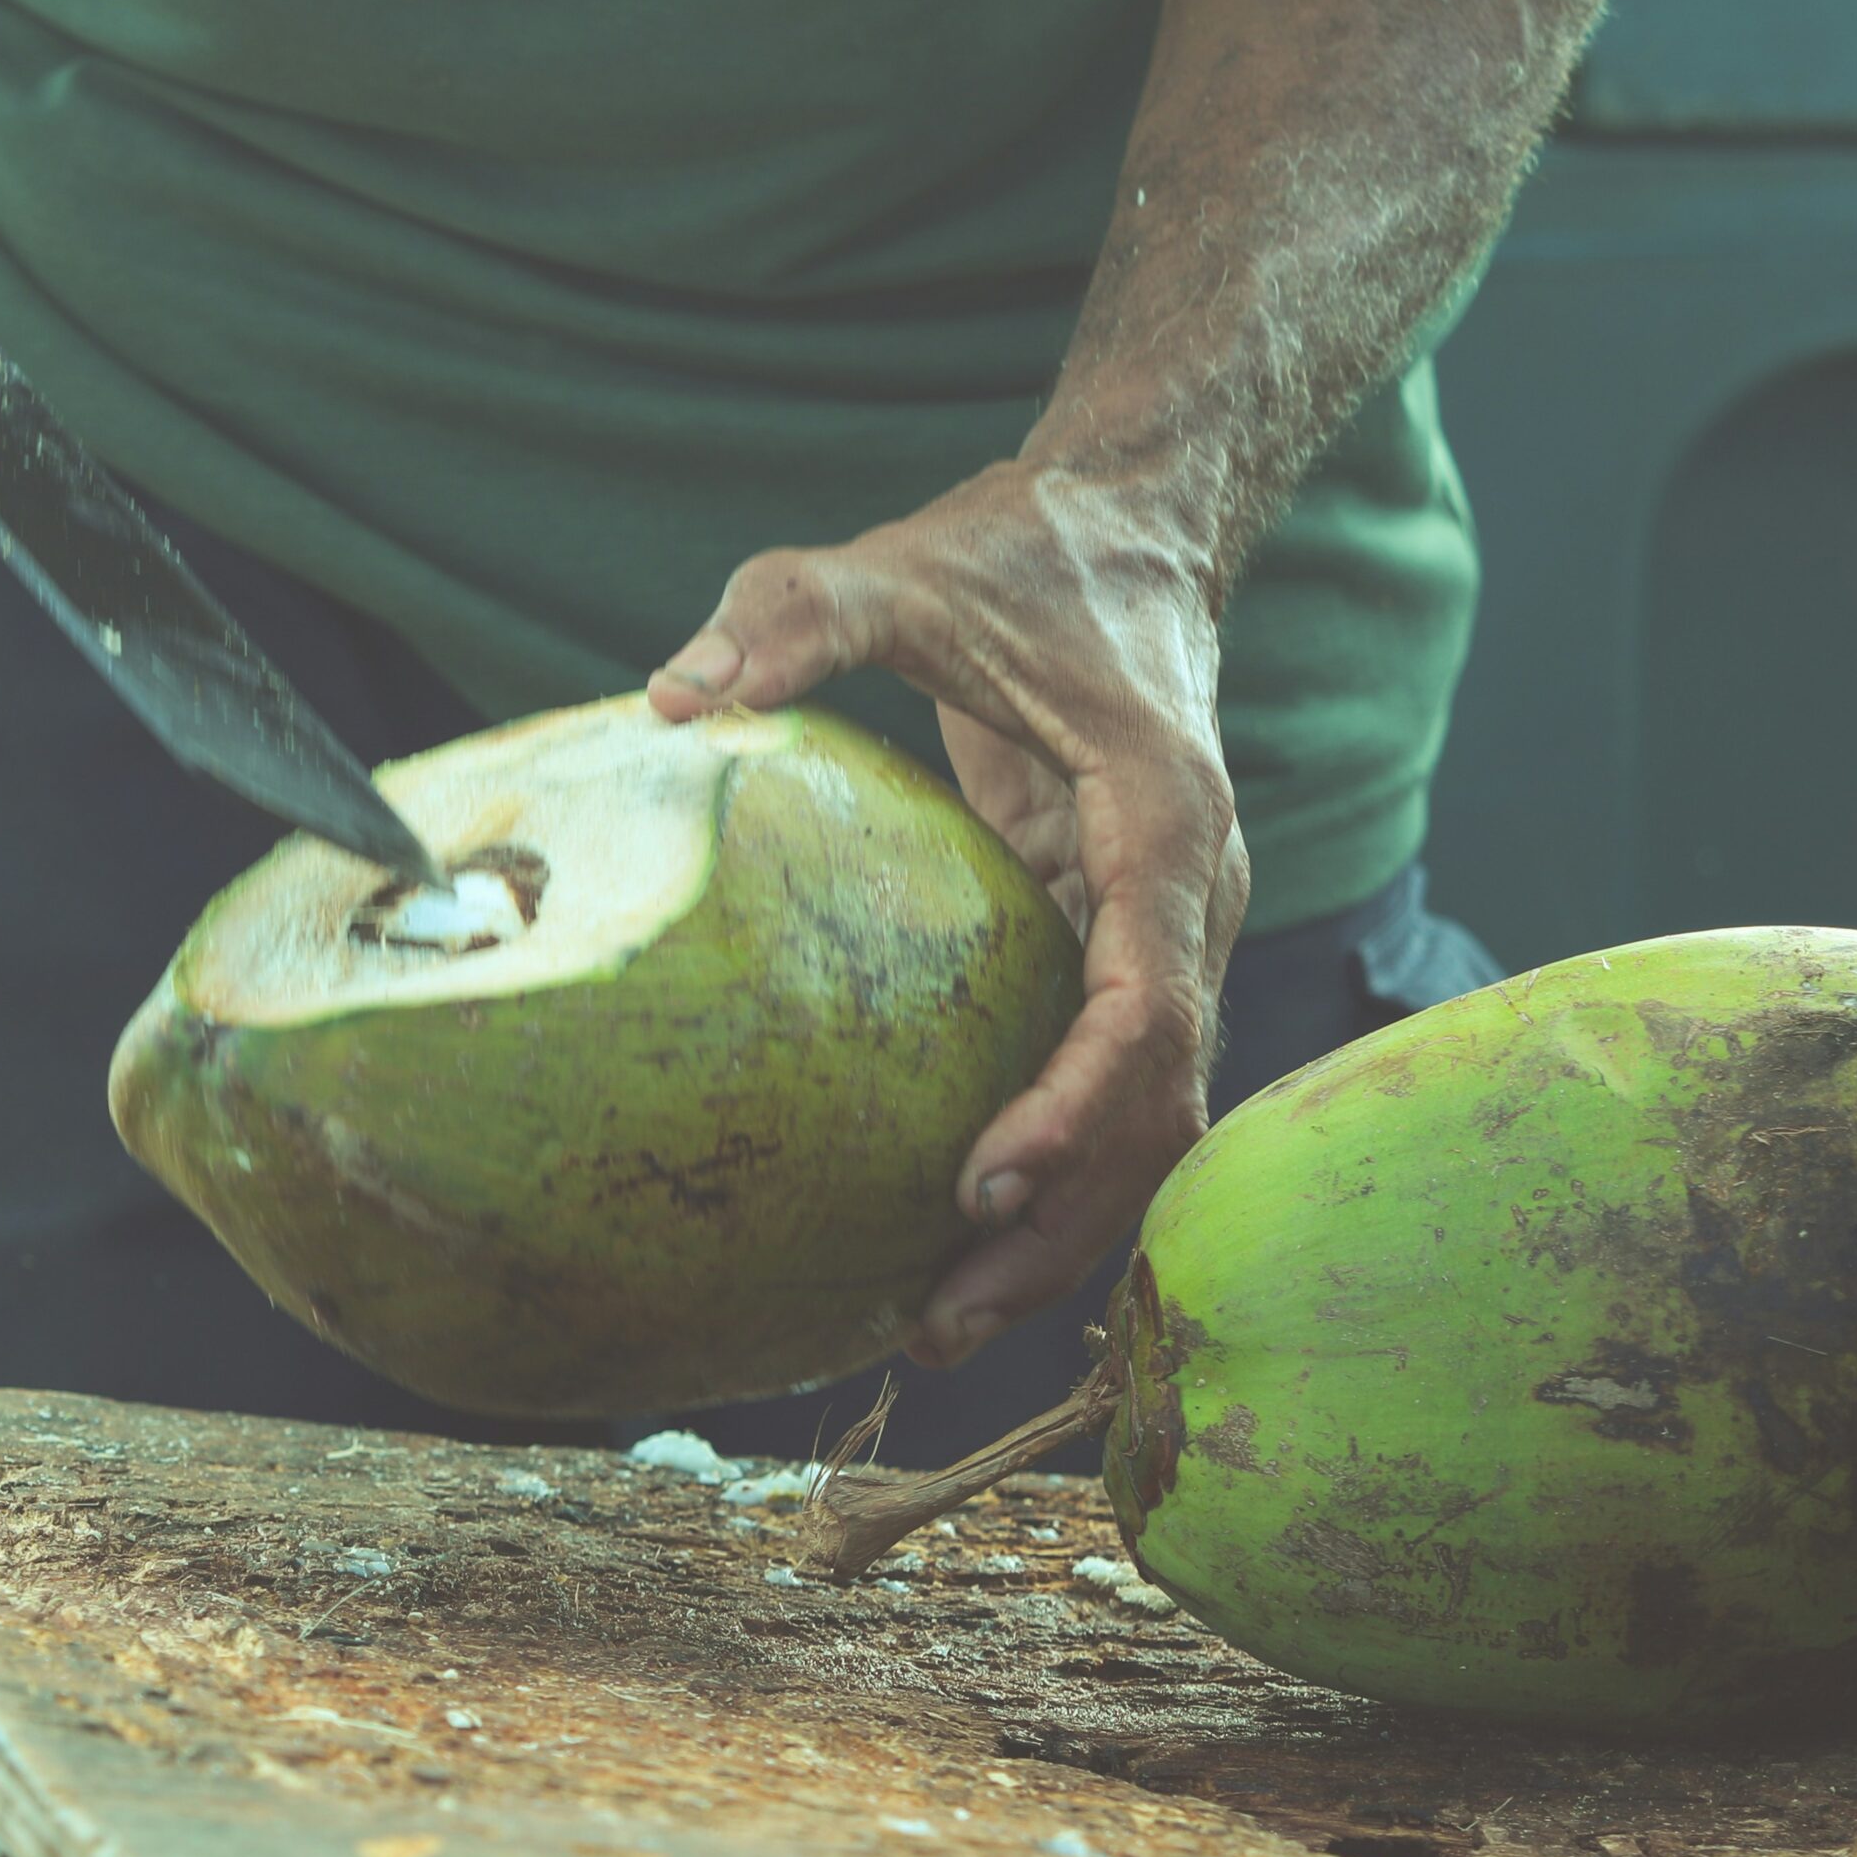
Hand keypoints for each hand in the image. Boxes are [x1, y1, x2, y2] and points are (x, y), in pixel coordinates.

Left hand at [647, 452, 1250, 1367]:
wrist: (1130, 530)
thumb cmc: (1018, 557)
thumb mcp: (896, 569)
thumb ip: (796, 617)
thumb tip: (668, 700)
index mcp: (1161, 823)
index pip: (1147, 1005)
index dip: (1075, 1114)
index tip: (979, 1190)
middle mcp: (1189, 898)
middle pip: (1159, 1106)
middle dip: (1061, 1227)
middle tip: (931, 1322)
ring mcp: (1165, 933)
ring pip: (1147, 1125)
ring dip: (1060, 1234)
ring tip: (932, 1326)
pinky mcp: (1121, 948)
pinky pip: (1105, 1089)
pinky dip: (1050, 1176)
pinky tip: (952, 1242)